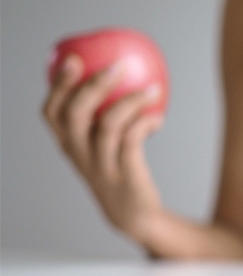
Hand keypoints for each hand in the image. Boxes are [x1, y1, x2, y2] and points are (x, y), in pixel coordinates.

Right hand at [42, 55, 165, 240]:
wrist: (134, 216)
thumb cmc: (120, 171)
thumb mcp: (102, 147)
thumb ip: (102, 118)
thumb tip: (122, 76)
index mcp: (70, 145)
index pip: (52, 113)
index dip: (59, 85)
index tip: (74, 59)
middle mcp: (80, 155)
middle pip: (76, 114)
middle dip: (94, 84)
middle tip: (118, 66)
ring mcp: (102, 166)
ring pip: (108, 124)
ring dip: (132, 101)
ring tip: (154, 89)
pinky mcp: (126, 175)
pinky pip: (133, 141)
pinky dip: (145, 123)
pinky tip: (159, 116)